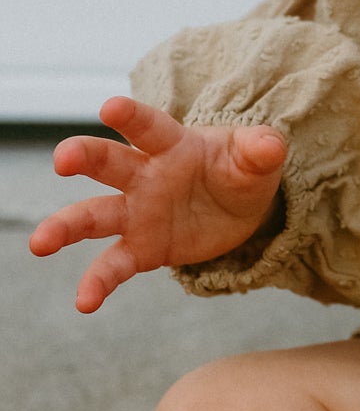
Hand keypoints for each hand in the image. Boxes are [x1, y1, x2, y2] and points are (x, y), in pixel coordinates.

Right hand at [28, 95, 286, 314]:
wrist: (240, 207)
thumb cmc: (240, 170)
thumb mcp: (258, 158)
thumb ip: (260, 149)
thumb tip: (268, 146)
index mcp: (173, 144)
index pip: (149, 126)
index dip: (131, 115)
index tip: (110, 107)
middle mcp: (145, 175)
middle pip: (108, 162)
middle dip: (83, 156)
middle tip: (62, 158)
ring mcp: (138, 213)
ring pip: (93, 216)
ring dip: (65, 227)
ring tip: (39, 244)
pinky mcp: (142, 248)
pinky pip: (114, 264)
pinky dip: (98, 282)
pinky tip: (84, 302)